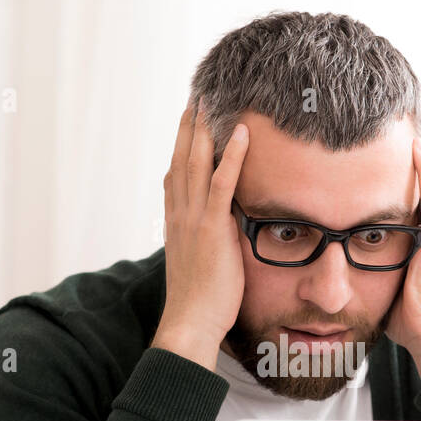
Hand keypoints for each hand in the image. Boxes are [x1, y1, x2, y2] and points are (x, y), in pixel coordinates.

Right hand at [152, 101, 249, 370]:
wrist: (191, 323)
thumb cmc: (201, 302)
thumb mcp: (202, 264)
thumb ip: (210, 241)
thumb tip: (225, 230)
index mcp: (176, 223)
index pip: (176, 176)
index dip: (181, 146)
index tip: (187, 122)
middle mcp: (179, 215)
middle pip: (182, 160)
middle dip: (189, 127)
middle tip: (197, 97)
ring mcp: (193, 220)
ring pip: (197, 163)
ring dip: (205, 129)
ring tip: (213, 100)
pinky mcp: (212, 228)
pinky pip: (223, 184)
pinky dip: (233, 156)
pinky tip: (243, 134)